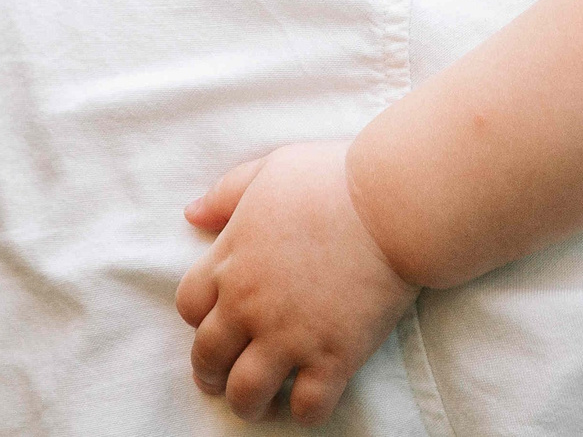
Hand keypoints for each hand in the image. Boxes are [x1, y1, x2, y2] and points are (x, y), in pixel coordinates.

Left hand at [175, 140, 417, 422]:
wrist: (393, 202)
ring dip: (248, 403)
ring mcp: (289, 336)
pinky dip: (304, 412)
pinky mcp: (332, 357)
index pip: (190, 307)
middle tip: (225, 377)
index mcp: (231, 260)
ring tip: (261, 403)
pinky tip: (311, 400)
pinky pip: (306, 407)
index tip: (218, 322)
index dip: (200, 320)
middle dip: (211, 373)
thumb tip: (192, 214)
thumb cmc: (335, 179)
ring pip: (246, 393)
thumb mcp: (270, 170)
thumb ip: (227, 193)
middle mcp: (250, 305)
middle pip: (208, 357)